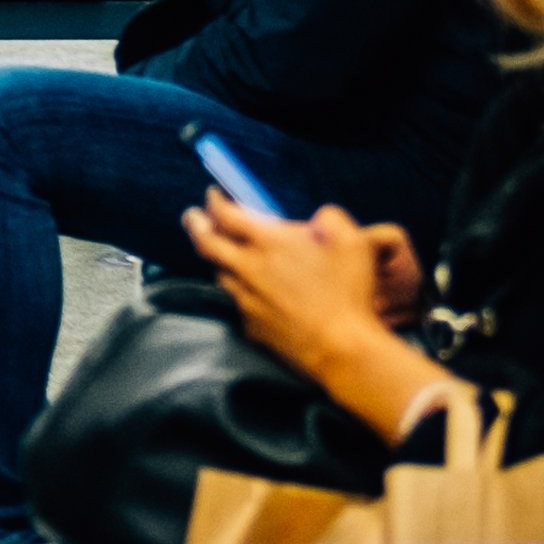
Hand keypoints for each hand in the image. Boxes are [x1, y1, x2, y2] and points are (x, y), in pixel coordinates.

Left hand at [182, 195, 440, 438]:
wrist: (341, 349)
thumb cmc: (348, 293)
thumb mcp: (351, 241)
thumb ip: (330, 218)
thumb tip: (319, 218)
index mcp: (269, 243)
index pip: (226, 215)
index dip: (215, 201)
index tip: (213, 195)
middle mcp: (249, 270)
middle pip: (207, 244)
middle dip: (196, 225)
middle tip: (192, 216)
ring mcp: (246, 301)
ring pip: (220, 275)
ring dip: (219, 260)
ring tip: (223, 253)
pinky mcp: (251, 327)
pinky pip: (237, 303)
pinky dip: (239, 291)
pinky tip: (251, 291)